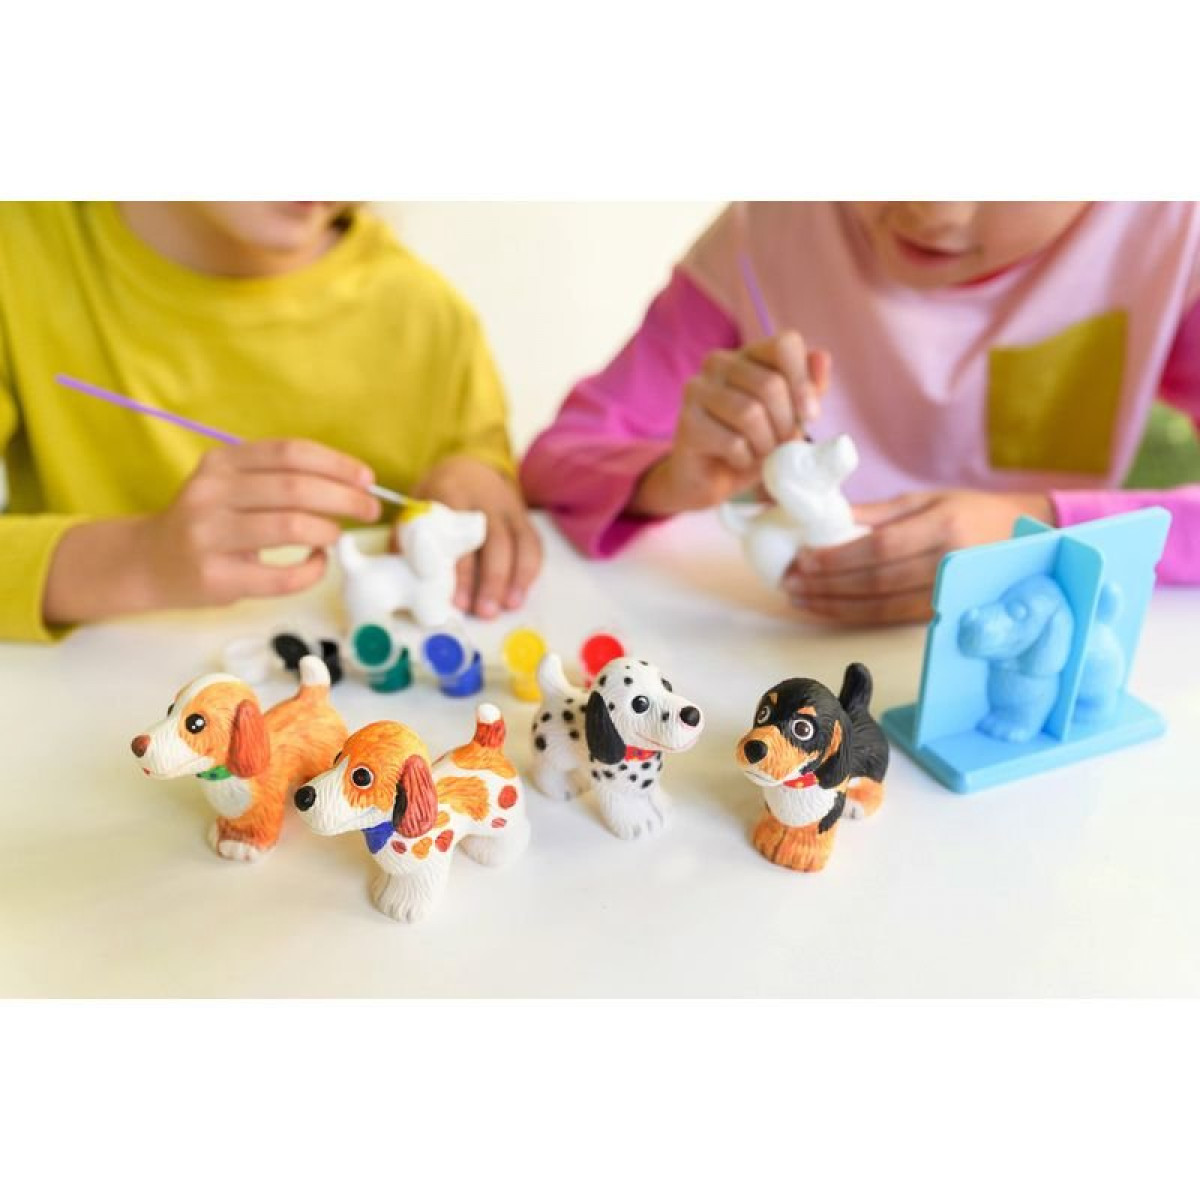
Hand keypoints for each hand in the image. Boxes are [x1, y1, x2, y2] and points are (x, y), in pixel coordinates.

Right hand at [43, 439, 380, 623]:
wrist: (147, 563)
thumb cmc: (207, 522)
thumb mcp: (230, 484)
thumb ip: (277, 477)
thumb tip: (351, 482)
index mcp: (221, 463)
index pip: (290, 453)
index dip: (337, 463)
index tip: (366, 478)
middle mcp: (211, 493)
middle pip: (296, 487)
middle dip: (345, 497)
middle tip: (369, 509)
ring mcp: (210, 536)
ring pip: (291, 526)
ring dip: (327, 530)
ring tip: (334, 535)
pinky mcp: (216, 577)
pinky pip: (282, 576)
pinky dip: (312, 570)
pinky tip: (316, 563)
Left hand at [416, 456, 542, 617]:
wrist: (470, 467)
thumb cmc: (439, 495)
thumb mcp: (416, 505)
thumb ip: (409, 538)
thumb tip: (404, 578)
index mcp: (453, 493)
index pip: (460, 534)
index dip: (460, 570)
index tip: (456, 600)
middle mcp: (486, 499)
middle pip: (496, 541)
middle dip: (492, 580)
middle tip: (484, 611)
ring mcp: (509, 508)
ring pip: (520, 544)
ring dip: (515, 579)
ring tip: (507, 607)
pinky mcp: (524, 517)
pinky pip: (533, 544)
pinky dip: (529, 571)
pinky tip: (519, 593)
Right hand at [629, 332, 830, 515]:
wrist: (711, 478)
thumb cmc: (753, 443)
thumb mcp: (789, 417)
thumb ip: (808, 388)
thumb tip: (822, 357)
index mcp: (748, 354)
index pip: (785, 344)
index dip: (804, 382)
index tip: (810, 416)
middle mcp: (718, 362)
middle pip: (771, 385)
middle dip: (785, 424)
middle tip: (780, 444)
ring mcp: (697, 389)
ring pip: (750, 414)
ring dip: (766, 444)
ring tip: (760, 453)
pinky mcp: (687, 422)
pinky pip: (732, 442)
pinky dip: (745, 459)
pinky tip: (737, 461)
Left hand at [783, 489, 1054, 625]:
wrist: (1024, 539)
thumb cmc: (971, 513)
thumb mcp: (927, 500)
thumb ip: (877, 513)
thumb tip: (825, 519)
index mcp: (943, 527)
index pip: (880, 548)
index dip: (838, 557)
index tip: (803, 557)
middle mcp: (948, 564)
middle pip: (875, 581)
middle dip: (826, 584)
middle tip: (790, 581)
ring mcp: (947, 595)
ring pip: (880, 608)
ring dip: (833, 605)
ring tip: (799, 597)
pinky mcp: (942, 615)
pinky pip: (890, 619)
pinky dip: (853, 615)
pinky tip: (828, 608)